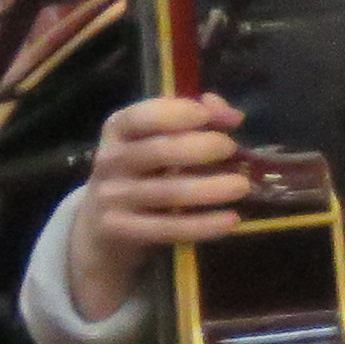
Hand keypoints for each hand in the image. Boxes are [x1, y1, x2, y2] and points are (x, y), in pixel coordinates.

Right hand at [66, 93, 252, 321]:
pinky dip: (202, 225)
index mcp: (117, 130)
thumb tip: (232, 116)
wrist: (103, 223)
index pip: (139, 117)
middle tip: (230, 148)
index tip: (206, 115)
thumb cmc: (144, 169)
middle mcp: (109, 160)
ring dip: (208, 189)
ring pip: (165, 193)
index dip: (174, 113)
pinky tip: (231, 220)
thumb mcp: (162, 138)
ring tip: (242, 186)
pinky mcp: (121, 230)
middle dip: (199, 148)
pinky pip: (166, 228)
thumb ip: (199, 119)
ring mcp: (112, 197)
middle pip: (156, 152)